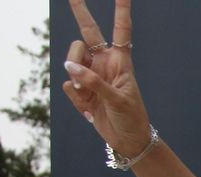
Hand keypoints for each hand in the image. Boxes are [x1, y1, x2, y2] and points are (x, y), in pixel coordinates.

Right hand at [61, 0, 152, 157]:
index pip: (121, 30)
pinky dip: (77, 98)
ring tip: (88, 95)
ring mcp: (89, 73)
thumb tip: (69, 67)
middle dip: (80, 10)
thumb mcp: (118, 99)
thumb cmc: (131, 117)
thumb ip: (94, 82)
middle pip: (88, 31)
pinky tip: (89, 109)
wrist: (127, 139)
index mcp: (121, 60)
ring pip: (71, 59)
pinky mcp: (79, 88)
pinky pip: (69, 84)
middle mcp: (103, 62)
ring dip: (76, 76)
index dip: (121, 11)